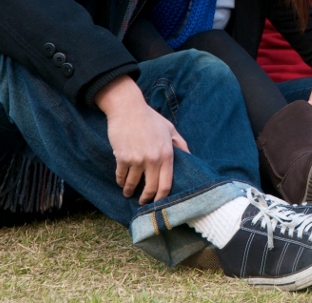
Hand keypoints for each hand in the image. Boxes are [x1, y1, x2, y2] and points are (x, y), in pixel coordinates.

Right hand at [95, 76, 189, 203]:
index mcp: (167, 154)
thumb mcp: (170, 129)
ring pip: (133, 184)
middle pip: (151, 188)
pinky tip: (121, 183)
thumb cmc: (150, 118)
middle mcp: (153, 159)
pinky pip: (121, 175)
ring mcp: (137, 159)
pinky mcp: (122, 157)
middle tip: (143, 202)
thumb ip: (180, 143)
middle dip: (146, 199)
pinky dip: (120, 181)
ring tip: (128, 193)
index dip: (162, 197)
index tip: (158, 202)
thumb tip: (190, 156)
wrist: (128, 108)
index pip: (166, 184)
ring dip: (129, 191)